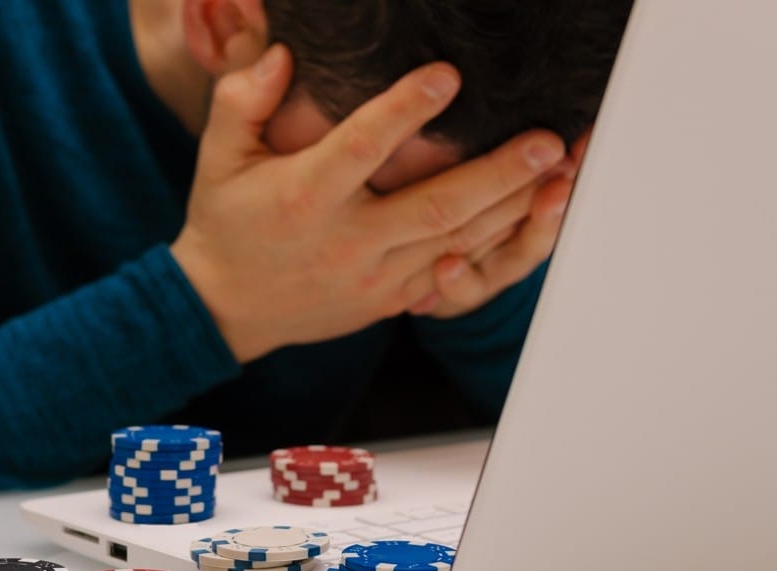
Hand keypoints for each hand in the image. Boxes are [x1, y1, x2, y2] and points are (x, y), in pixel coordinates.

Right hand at [170, 44, 563, 361]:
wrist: (227, 310)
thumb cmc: (226, 225)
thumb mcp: (218, 158)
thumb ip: (241, 101)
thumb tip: (281, 54)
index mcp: (304, 198)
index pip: (361, 147)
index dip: (407, 109)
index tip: (448, 75)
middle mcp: (345, 240)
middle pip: (434, 206)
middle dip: (499, 173)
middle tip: (548, 141)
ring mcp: (372, 277)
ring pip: (455, 242)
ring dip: (512, 208)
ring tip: (559, 175)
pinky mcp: (389, 301)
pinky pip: (451, 273)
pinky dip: (493, 246)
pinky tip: (527, 218)